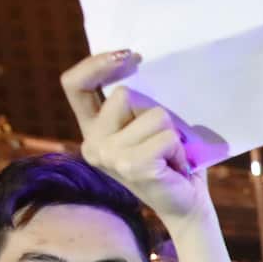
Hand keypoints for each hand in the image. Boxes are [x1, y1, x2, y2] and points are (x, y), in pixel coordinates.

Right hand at [60, 52, 211, 225]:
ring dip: (172, 134)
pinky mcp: (131, 166)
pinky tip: (176, 167)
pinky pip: (167, 137)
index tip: (129, 56)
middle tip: (164, 143)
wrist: (188, 205)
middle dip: (156, 113)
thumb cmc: (174, 161)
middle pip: (125, 94)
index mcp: (93, 129)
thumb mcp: (150, 126)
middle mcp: (92, 143)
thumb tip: (139, 63)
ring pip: (153, 114)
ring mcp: (108, 155)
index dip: (95, 64)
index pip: (74, 85)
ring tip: (171, 157)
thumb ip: (137, 104)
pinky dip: (180, 150)